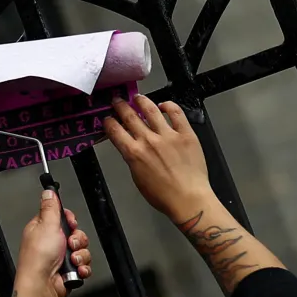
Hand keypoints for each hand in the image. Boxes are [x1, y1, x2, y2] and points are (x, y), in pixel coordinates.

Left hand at [14, 188, 89, 296]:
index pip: (62, 217)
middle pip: (76, 234)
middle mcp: (51, 242)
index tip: (70, 224)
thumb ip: (51, 208)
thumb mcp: (46, 225)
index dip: (70, 220)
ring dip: (81, 255)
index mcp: (43, 228)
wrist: (42, 285)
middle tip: (70, 244)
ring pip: (82, 250)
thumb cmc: (38, 257)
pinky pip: (84, 265)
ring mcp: (60, 257)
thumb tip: (48, 192)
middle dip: (78, 240)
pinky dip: (82, 268)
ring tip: (71, 260)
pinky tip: (75, 270)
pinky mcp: (69, 270)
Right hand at [103, 96, 213, 221]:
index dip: (108, 122)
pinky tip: (164, 105)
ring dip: (141, 101)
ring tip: (137, 97)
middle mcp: (148, 141)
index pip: (115, 130)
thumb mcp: (137, 177)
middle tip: (117, 101)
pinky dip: (168, 106)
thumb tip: (131, 147)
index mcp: (133, 153)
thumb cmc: (162, 195)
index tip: (107, 118)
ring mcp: (168, 135)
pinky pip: (176, 113)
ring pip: (151, 110)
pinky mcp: (186, 134)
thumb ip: (132, 158)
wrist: (189, 199)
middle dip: (121, 106)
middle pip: (130, 116)